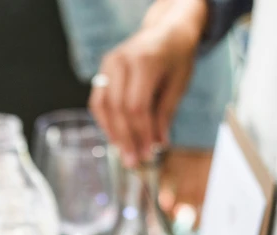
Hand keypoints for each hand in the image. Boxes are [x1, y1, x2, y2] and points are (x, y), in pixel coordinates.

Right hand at [89, 0, 208, 166]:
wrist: (166, 31)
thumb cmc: (176, 58)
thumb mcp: (178, 85)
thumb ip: (165, 114)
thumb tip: (157, 145)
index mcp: (145, 61)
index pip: (137, 106)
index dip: (141, 133)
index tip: (147, 153)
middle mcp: (122, 60)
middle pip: (118, 108)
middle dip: (126, 138)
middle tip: (133, 161)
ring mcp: (108, 64)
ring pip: (103, 106)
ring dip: (113, 133)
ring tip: (124, 153)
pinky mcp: (102, 70)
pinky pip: (98, 102)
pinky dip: (105, 122)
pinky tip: (116, 137)